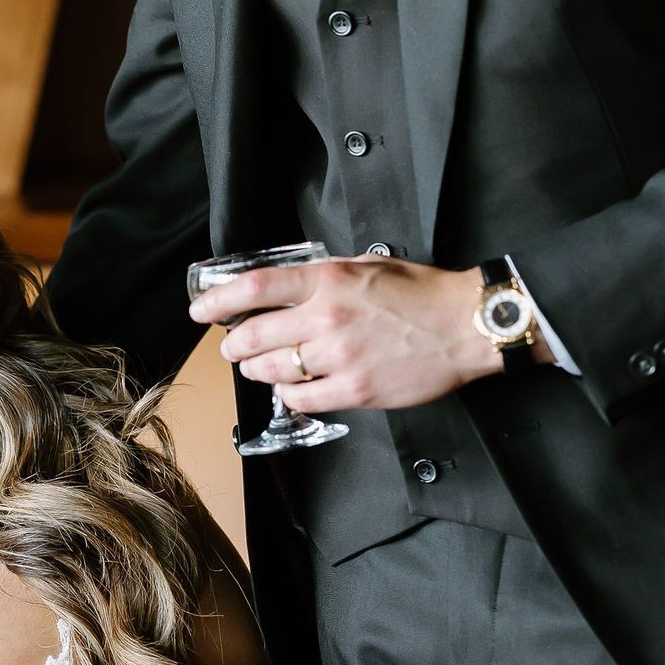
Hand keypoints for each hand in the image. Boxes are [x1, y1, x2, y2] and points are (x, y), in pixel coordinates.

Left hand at [190, 253, 524, 414]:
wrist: (465, 326)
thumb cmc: (422, 294)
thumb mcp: (368, 266)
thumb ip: (325, 278)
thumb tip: (288, 287)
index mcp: (328, 280)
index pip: (256, 288)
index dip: (218, 299)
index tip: (200, 309)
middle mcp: (327, 317)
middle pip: (254, 334)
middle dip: (234, 344)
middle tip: (232, 346)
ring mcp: (339, 356)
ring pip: (273, 370)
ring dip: (257, 370)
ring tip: (259, 368)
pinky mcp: (355, 389)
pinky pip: (302, 397)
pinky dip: (289, 395)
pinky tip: (292, 390)